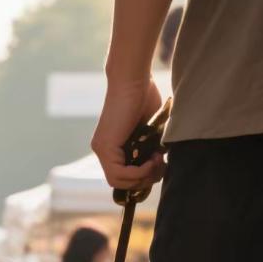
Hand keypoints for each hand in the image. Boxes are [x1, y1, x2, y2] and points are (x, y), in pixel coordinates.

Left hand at [92, 77, 165, 194]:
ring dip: (143, 177)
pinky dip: (138, 172)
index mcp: (112, 148)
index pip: (123, 177)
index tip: (159, 163)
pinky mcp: (105, 147)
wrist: (134, 78)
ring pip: (119, 182)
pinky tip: (151, 160)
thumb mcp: (149, 130)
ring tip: (157, 160)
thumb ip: (148, 148)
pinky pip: (119, 174)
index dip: (143, 177)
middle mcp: (103, 151)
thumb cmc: (144, 96)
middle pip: (121, 183)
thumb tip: (158, 167)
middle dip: (145, 180)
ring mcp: (101, 150)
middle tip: (161, 164)